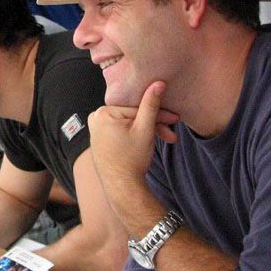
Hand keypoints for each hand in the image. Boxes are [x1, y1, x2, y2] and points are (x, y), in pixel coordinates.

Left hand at [88, 81, 178, 195]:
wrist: (122, 188)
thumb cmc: (132, 159)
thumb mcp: (145, 129)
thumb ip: (151, 105)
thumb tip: (158, 82)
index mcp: (102, 113)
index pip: (137, 108)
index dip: (159, 114)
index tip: (175, 119)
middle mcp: (95, 118)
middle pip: (133, 116)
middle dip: (154, 124)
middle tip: (172, 133)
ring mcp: (96, 129)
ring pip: (129, 124)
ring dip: (148, 131)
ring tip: (165, 140)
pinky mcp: (100, 139)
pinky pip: (122, 131)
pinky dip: (136, 135)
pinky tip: (148, 142)